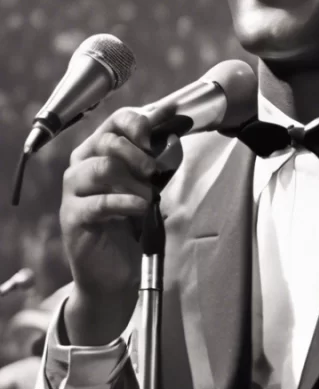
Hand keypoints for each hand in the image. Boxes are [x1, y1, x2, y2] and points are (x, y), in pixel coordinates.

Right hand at [60, 107, 168, 344]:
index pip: (115, 121)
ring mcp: (72, 192)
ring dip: (133, 180)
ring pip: (101, 167)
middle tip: (155, 171)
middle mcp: (80, 167)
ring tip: (149, 196)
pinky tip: (140, 207)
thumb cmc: (130, 221)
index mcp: (97, 152)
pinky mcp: (72, 217)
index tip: (163, 127)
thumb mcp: (147, 183)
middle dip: (138, 153)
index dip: (140, 121)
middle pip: (107, 141)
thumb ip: (155, 156)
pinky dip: (125, 201)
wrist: (114, 268)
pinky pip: (99, 202)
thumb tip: (176, 122)